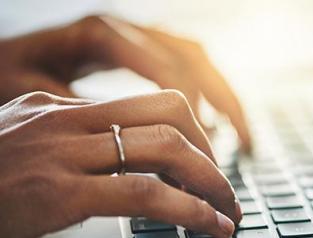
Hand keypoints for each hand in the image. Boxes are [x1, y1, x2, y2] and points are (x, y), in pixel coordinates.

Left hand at [0, 15, 250, 151]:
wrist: (0, 56)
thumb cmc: (10, 73)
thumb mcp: (37, 93)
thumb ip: (84, 113)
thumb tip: (132, 146)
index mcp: (101, 35)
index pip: (164, 71)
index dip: (190, 113)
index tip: (205, 153)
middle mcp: (127, 28)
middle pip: (192, 59)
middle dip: (223, 105)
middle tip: (240, 148)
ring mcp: (136, 35)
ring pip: (197, 58)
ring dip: (225, 97)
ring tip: (243, 137)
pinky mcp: (140, 47)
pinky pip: (186, 63)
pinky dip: (208, 91)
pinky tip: (215, 119)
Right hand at [0, 90, 240, 237]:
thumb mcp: (29, 144)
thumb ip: (75, 141)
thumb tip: (126, 150)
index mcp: (64, 109)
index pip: (152, 105)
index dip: (193, 134)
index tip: (207, 162)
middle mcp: (68, 121)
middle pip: (169, 117)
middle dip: (209, 153)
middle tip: (225, 188)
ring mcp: (62, 153)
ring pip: (164, 149)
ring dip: (208, 180)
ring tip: (226, 209)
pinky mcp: (57, 193)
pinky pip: (142, 193)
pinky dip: (187, 210)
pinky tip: (208, 225)